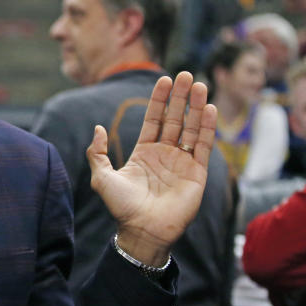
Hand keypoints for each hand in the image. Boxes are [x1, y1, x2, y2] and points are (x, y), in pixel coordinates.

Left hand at [86, 72, 216, 266]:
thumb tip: (98, 128)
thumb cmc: (121, 207)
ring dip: (196, 107)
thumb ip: (96, 152)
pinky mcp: (197, 173)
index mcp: (144, 152)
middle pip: (175, 119)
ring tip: (200, 85)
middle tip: (186, 75)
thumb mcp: (101, 177)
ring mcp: (182, 163)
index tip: (165, 80)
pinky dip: (208, 127)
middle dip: (180, 97)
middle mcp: (165, 154)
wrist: (142, 230)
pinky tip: (209, 109)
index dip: (159, 100)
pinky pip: (204, 146)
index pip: (154, 120)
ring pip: (192, 129)